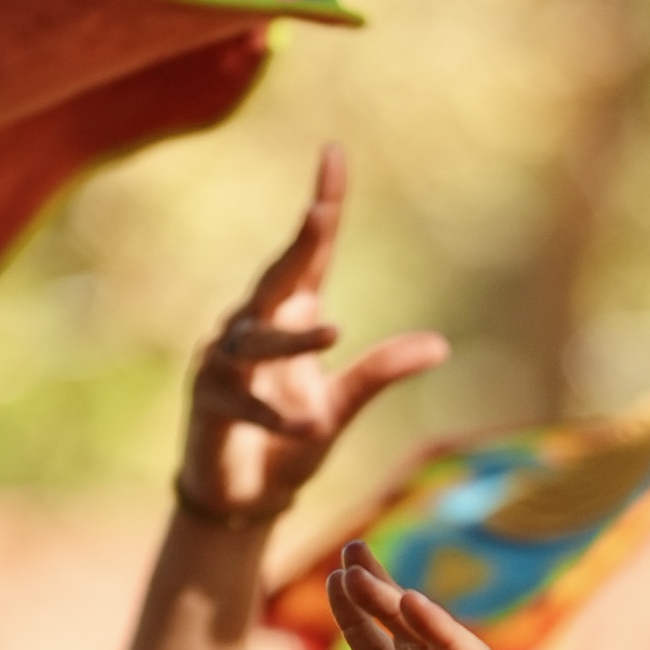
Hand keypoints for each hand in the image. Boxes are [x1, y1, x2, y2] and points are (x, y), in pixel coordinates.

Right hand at [176, 145, 446, 534]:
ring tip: (335, 332)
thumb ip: (382, 372)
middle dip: (298, 244)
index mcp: (291, 315)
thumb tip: (441, 346)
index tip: (334, 153)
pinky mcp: (208, 403)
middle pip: (277, 277)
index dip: (324, 204)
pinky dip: (274, 414)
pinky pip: (242, 401)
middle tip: (320, 212)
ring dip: (294, 340)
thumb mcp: (343, 405)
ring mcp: (224, 362)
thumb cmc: (290, 439)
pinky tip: (307, 424)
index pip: (311, 253)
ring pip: (258, 340)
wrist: (244, 497)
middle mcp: (252, 327)